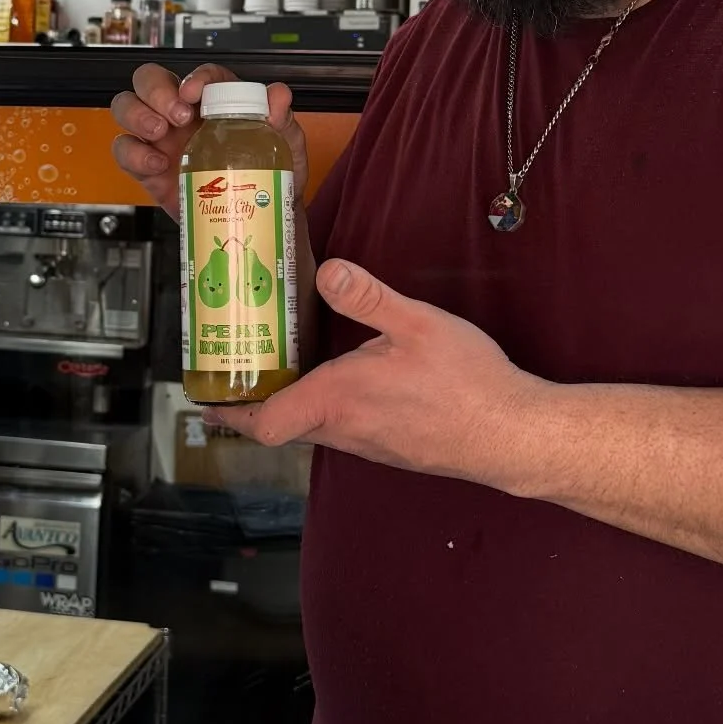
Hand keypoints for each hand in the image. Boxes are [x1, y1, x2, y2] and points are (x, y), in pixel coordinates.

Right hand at [110, 63, 307, 219]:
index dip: (195, 76)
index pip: (199, 75)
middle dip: (155, 90)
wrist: (254, 217)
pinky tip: (157, 163)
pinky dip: (134, 153)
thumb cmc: (268, 174)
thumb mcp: (284, 144)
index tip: (195, 91)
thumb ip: (281, 118)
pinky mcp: (147, 167)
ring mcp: (160, 139)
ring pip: (127, 107)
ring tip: (159, 132)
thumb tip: (278, 96)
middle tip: (178, 113)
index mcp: (214, 101)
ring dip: (137, 114)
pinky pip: (125, 151)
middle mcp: (181, 114)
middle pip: (148, 79)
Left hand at [210, 258, 548, 487]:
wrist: (514, 437)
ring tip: (285, 371)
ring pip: (314, 429)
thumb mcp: (417, 325)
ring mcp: (369, 446)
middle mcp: (345, 431)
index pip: (264, 422)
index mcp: (337, 400)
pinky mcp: (392, 451)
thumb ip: (368, 297)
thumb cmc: (468, 386)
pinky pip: (345, 432)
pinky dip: (329, 411)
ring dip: (293, 406)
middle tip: (240, 373)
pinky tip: (347, 385)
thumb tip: (327, 272)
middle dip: (255, 404)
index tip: (208, 399)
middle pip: (282, 427)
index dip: (230, 413)